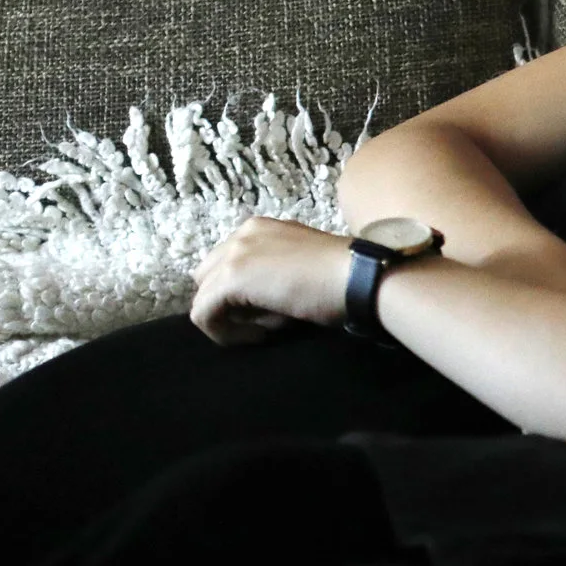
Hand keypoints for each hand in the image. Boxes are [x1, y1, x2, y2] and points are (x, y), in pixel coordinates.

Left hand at [189, 217, 354, 346]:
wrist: (362, 277)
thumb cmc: (343, 277)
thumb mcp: (299, 268)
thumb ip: (271, 276)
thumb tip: (251, 309)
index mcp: (258, 229)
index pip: (226, 264)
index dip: (240, 295)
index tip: (270, 311)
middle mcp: (241, 234)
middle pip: (207, 278)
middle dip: (226, 304)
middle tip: (261, 322)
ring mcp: (233, 255)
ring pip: (203, 297)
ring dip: (227, 319)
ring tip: (262, 331)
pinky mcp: (231, 279)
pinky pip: (203, 315)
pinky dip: (224, 333)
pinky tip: (259, 336)